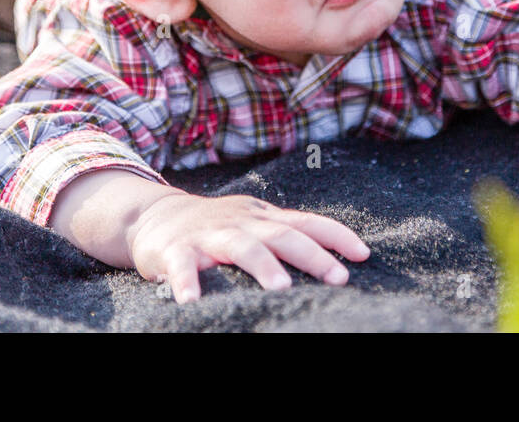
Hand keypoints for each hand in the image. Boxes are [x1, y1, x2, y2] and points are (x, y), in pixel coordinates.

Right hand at [125, 192, 370, 303]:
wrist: (155, 215)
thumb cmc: (216, 226)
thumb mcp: (253, 224)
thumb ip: (285, 237)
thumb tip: (335, 264)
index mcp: (263, 217)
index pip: (307, 221)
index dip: (336, 235)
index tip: (363, 254)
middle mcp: (241, 223)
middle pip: (282, 235)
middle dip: (312, 255)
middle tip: (338, 278)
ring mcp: (210, 235)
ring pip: (241, 246)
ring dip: (263, 266)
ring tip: (282, 289)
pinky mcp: (177, 250)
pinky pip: (183, 267)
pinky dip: (188, 283)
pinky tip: (192, 302)